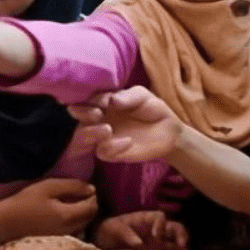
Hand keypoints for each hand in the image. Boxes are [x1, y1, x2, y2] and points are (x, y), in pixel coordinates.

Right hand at [3, 178, 98, 237]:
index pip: (92, 206)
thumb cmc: (25, 202)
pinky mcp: (59, 238)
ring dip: (84, 212)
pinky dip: (76, 219)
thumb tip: (92, 189)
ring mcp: (66, 236)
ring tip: (73, 201)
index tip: (85, 187)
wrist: (7, 223)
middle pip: (91, 216)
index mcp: (69, 215)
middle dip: (90, 204)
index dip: (92, 195)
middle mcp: (71, 229)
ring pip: (85, 223)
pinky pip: (76, 228)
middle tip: (80, 193)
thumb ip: (72, 186)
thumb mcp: (48, 187)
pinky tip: (64, 212)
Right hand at [68, 86, 183, 163]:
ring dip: (92, 132)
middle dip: (83, 113)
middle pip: (79, 115)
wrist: (170, 131)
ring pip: (83, 136)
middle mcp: (98, 118)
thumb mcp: (142, 96)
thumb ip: (126, 97)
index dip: (88, 99)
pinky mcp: (112, 152)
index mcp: (103, 102)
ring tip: (108, 129)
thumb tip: (110, 99)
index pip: (87, 98)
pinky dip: (112, 147)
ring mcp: (102, 136)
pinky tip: (128, 142)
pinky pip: (102, 151)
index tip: (103, 101)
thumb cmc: (152, 109)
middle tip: (97, 113)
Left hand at [93, 211, 188, 249]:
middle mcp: (157, 230)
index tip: (156, 236)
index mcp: (147, 219)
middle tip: (181, 246)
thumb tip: (139, 243)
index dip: (161, 225)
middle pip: (176, 229)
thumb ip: (126, 233)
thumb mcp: (114, 229)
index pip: (160, 217)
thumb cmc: (108, 230)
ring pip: (177, 245)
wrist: (102, 244)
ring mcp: (159, 244)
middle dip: (181, 236)